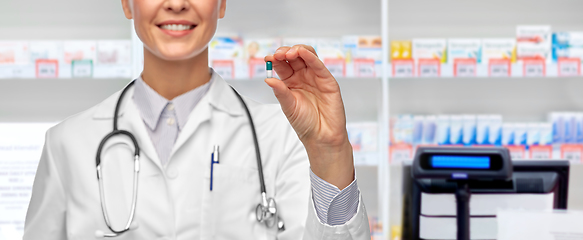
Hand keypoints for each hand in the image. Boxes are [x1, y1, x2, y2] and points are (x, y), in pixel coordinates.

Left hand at [264, 45, 353, 189]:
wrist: (322, 136)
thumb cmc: (306, 123)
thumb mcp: (288, 106)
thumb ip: (280, 92)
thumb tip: (268, 79)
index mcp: (290, 82)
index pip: (282, 65)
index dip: (275, 60)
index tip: (268, 59)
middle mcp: (303, 77)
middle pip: (294, 57)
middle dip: (285, 52)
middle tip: (277, 55)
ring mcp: (315, 77)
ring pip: (307, 56)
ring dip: (298, 51)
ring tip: (289, 53)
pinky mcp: (328, 80)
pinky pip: (319, 65)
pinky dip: (311, 57)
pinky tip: (303, 53)